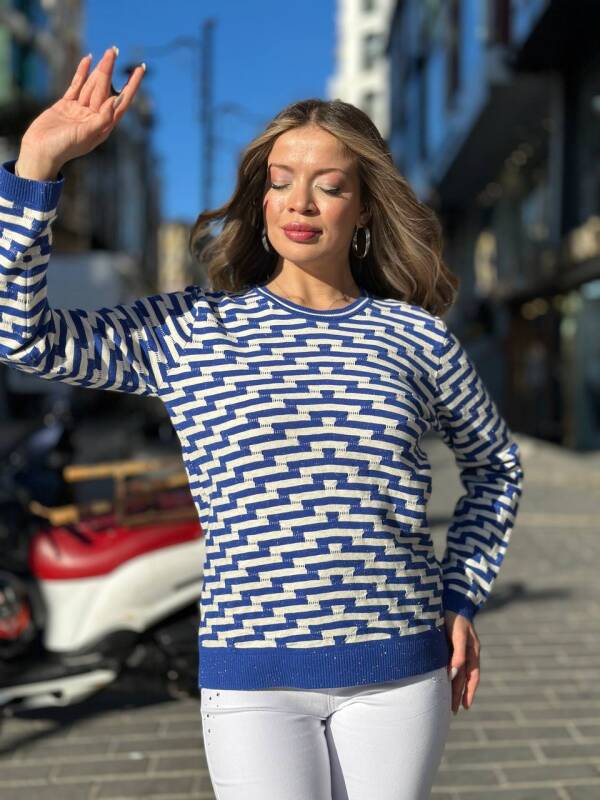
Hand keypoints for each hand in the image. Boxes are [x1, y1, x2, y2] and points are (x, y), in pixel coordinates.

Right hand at [17, 46, 145, 177]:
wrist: (40, 151)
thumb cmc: (64, 148)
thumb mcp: (85, 135)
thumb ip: (101, 119)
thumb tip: (115, 100)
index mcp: (103, 125)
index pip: (122, 102)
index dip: (132, 86)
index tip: (140, 69)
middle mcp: (94, 117)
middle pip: (105, 89)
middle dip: (110, 70)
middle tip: (114, 50)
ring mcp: (80, 110)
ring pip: (92, 85)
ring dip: (99, 69)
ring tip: (107, 52)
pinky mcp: (65, 105)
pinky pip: (76, 85)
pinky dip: (82, 73)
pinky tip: (88, 59)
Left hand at [444, 609, 480, 713]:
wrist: (451, 599)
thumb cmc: (456, 617)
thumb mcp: (459, 634)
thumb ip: (458, 653)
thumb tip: (454, 673)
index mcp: (473, 652)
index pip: (472, 677)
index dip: (469, 692)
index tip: (465, 707)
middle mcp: (468, 653)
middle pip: (464, 678)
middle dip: (459, 695)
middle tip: (453, 711)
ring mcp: (460, 650)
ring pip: (459, 673)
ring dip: (455, 688)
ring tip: (450, 703)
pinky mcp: (450, 645)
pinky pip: (452, 664)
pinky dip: (449, 676)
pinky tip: (443, 682)